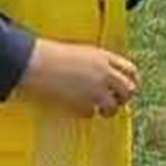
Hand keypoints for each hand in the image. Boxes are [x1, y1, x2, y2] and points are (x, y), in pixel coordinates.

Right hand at [13, 38, 138, 115]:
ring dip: (106, 110)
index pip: (131, 70)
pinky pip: (91, 113)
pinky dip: (86, 113)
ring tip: (97, 109)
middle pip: (129, 90)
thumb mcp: (80, 53)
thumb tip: (105, 76)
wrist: (34, 62)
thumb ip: (97, 64)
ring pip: (113, 106)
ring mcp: (95, 89)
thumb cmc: (51, 54)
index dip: (131, 81)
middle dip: (123, 98)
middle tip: (114, 102)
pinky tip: (76, 107)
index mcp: (103, 57)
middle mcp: (104, 73)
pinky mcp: (82, 102)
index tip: (126, 88)